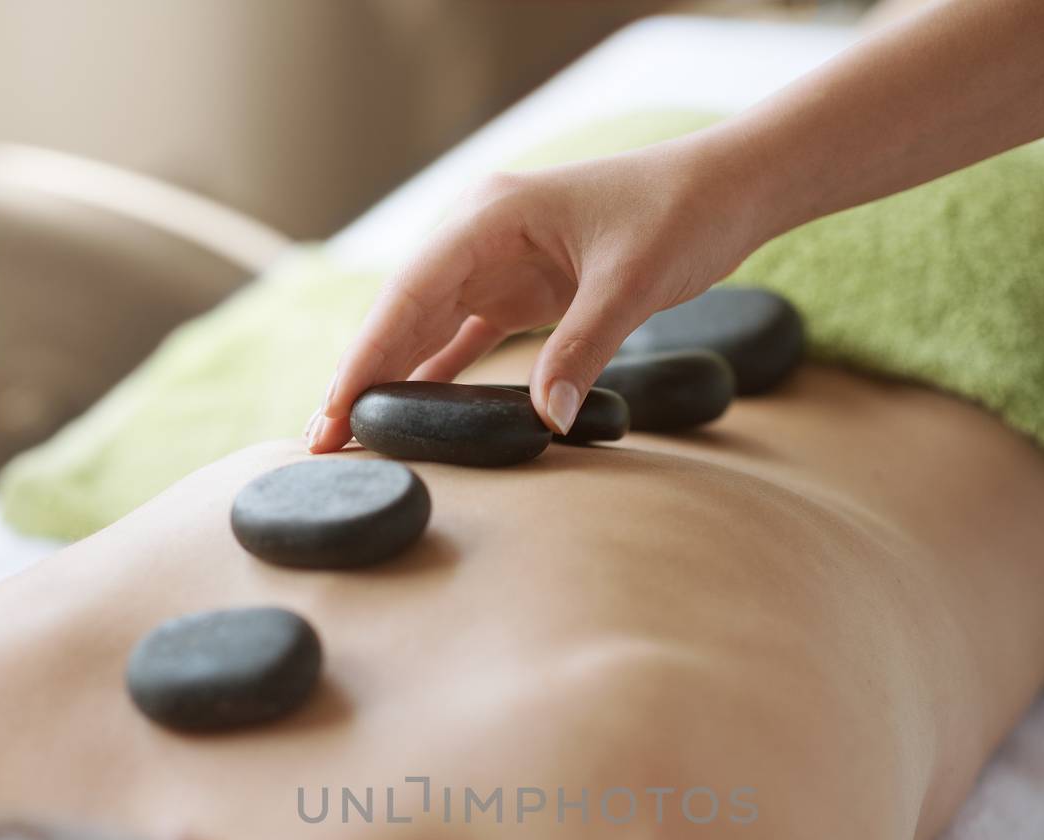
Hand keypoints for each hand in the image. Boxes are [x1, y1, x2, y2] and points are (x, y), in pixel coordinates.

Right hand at [309, 127, 765, 449]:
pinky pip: (460, 338)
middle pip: (401, 314)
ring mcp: (495, 263)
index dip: (368, 356)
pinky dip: (432, 375)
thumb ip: (584, 348)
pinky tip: (404, 415)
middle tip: (320, 444)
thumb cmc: (679, 217)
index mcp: (491, 216)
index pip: (409, 294)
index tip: (336, 409)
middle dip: (359, 378)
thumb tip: (547, 420)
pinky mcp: (519, 290)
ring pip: (423, 328)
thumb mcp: (633, 283)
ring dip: (387, 381)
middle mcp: (479, 236)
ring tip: (348, 439)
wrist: (722, 191)